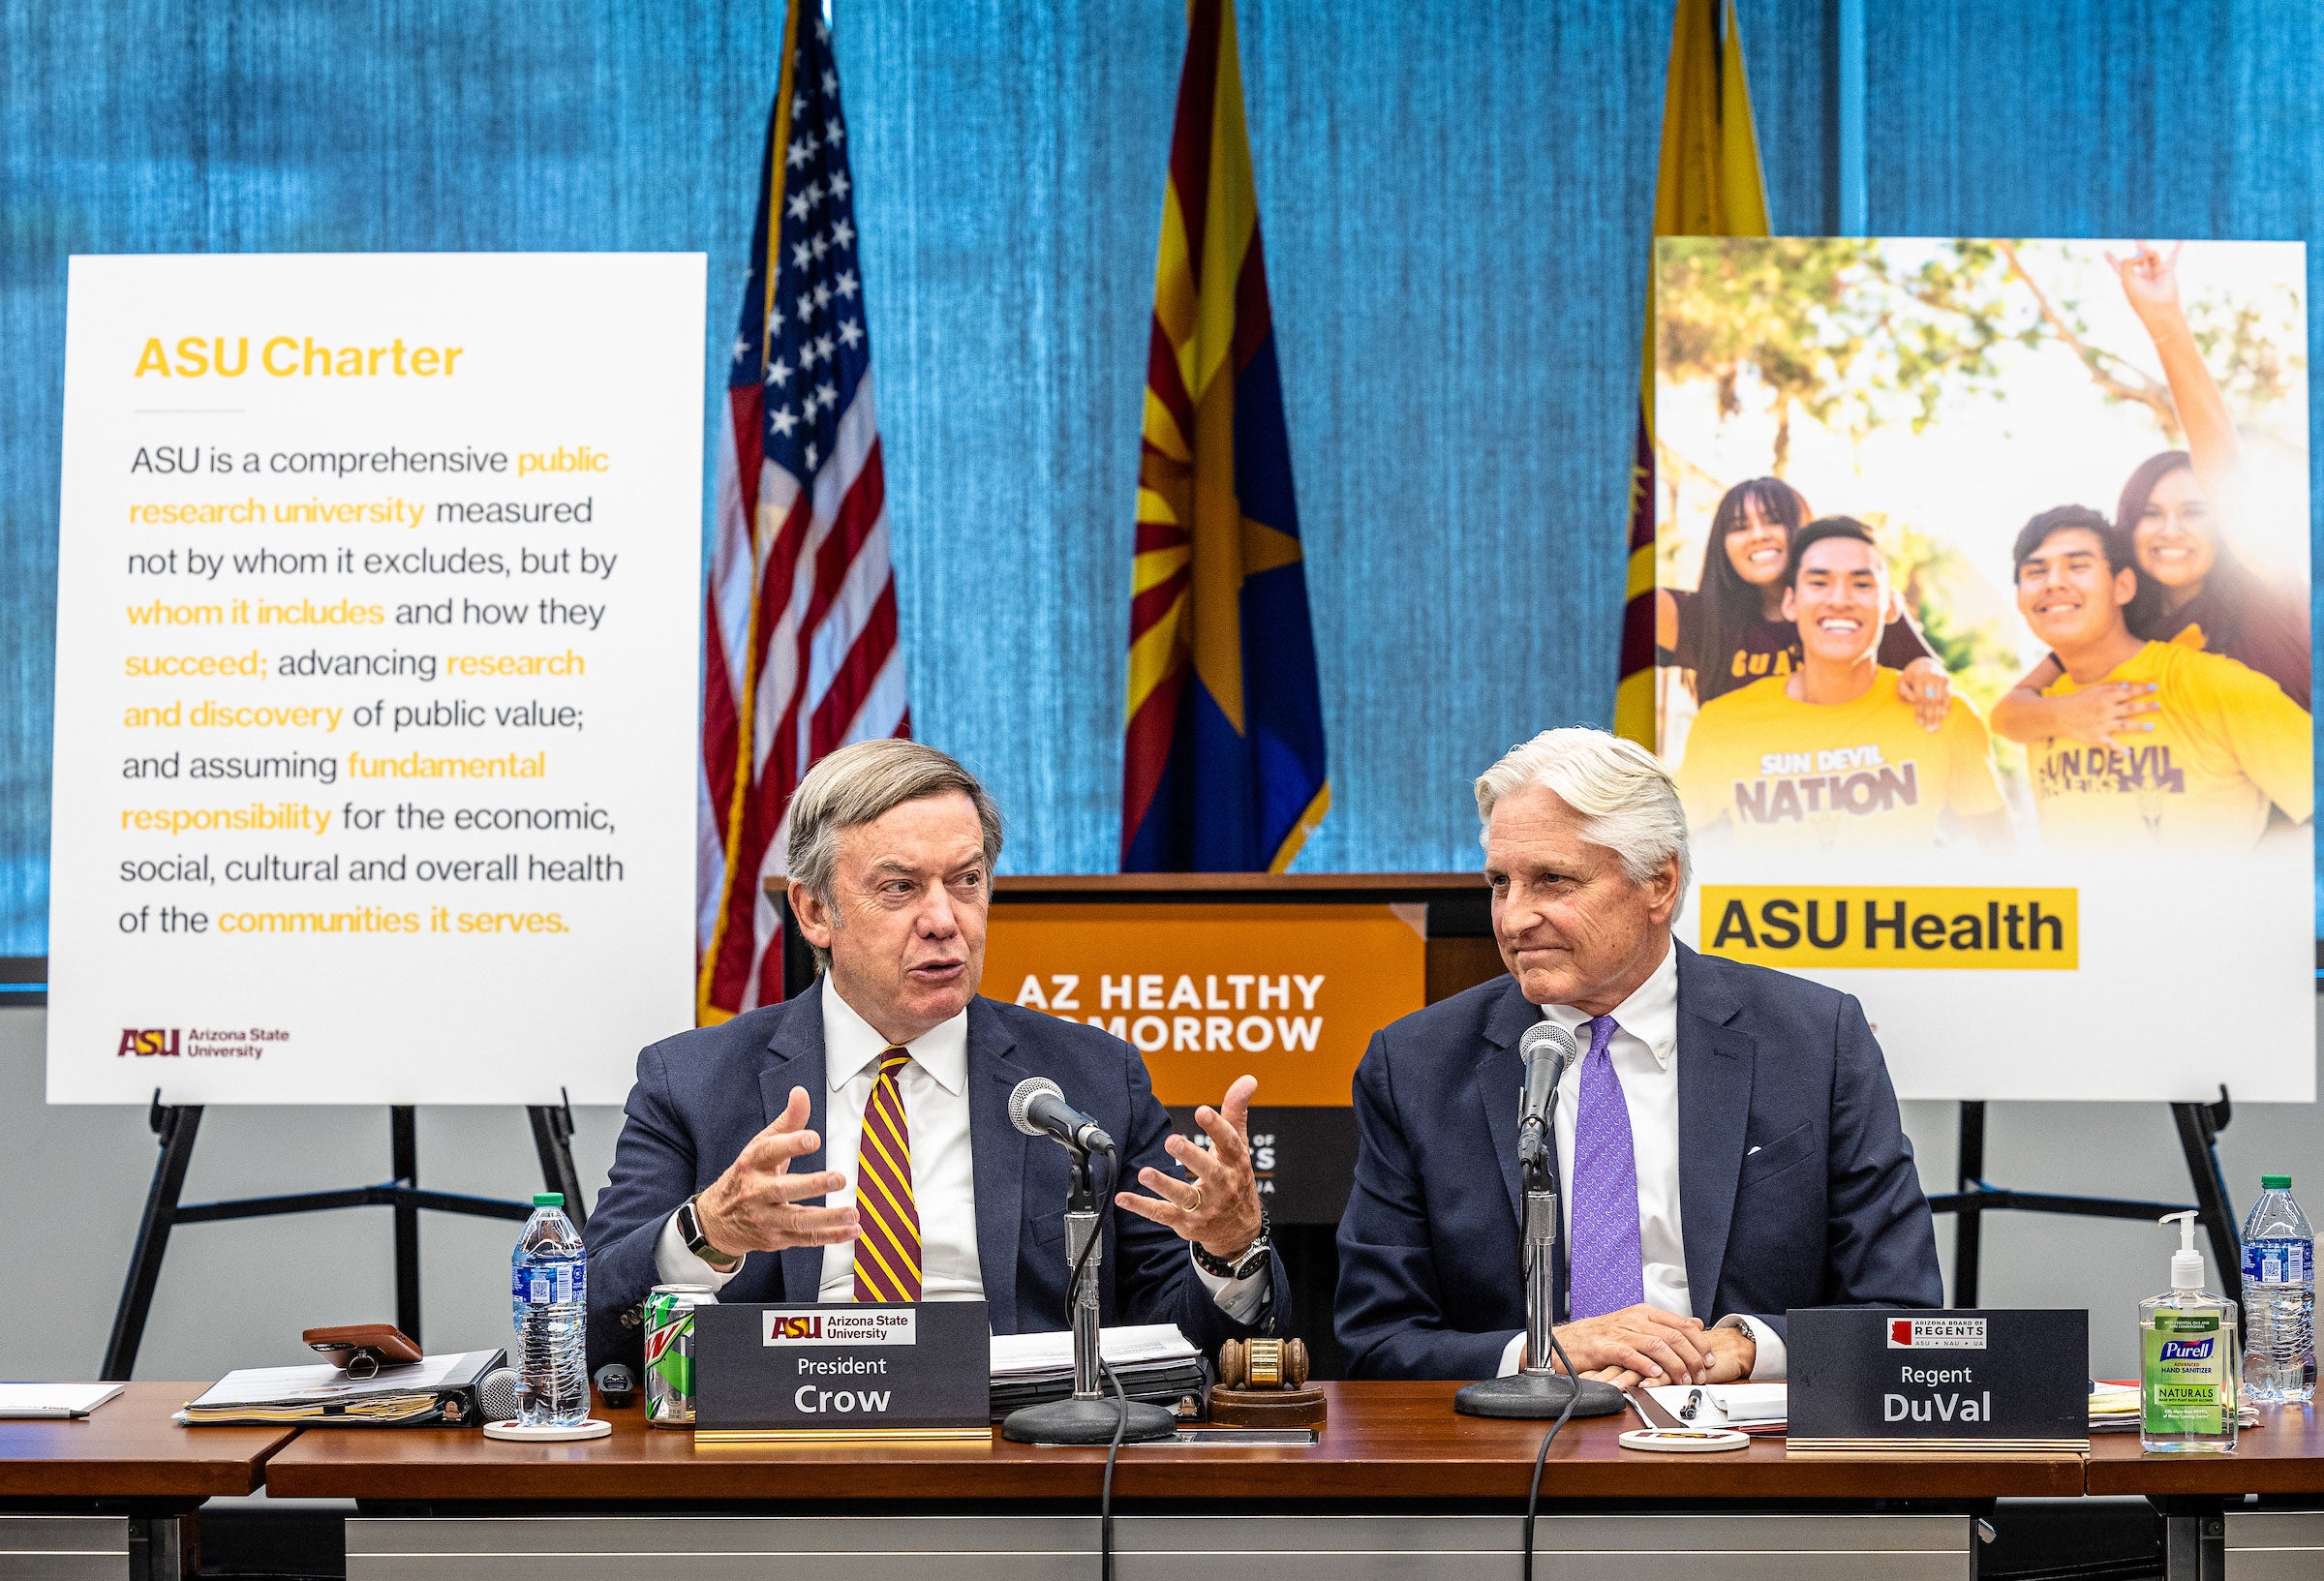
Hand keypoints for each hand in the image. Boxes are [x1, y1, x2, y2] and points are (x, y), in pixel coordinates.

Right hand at [692, 1085, 858, 1256]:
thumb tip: (801, 1093)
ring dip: (827, 1218)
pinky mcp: (776, 1238)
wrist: (715, 1220)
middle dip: (812, 1185)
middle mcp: (756, 1192)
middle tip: (838, 1178)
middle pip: (784, 1189)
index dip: (791, 1143)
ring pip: (797, 1220)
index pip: (770, 1151)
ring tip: (852, 1212)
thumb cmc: (746, 1176)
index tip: (814, 1138)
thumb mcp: (761, 1146)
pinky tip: (851, 1230)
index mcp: (752, 1163)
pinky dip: (830, 1236)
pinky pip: (805, 1239)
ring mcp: (765, 1218)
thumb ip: (787, 1122)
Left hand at [1115, 1074, 1265, 1260]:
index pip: (1229, 1143)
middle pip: (1208, 1171)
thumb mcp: (1239, 1147)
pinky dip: (1142, 1207)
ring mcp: (1204, 1207)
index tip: (1201, 1111)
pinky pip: (1162, 1214)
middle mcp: (1222, 1185)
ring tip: (1145, 1173)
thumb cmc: (1236, 1180)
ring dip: (1163, 1185)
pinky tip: (1123, 1197)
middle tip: (1171, 1141)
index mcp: (1236, 1163)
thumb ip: (1236, 1113)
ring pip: (1183, 1196)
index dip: (1216, 1127)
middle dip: (1190, 1156)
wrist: (1239, 1230)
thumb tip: (1248, 1079)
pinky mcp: (1186, 1222)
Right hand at [1579, 1328, 1752, 1392]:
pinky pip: (1629, 1354)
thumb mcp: (1637, 1324)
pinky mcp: (1604, 1347)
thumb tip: (1696, 1323)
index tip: (1710, 1360)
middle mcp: (1634, 1319)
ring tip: (1682, 1380)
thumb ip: (1667, 1324)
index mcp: (1644, 1313)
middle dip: (1692, 1358)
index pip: (1681, 1324)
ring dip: (1675, 1365)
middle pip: (1673, 1336)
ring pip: (1656, 1345)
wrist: (1567, 1341)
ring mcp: (1619, 1332)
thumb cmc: (1602, 1336)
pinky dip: (1645, 1364)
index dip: (1700, 1343)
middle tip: (1700, 1375)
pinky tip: (1655, 1374)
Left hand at [1895, 657, 1953, 732]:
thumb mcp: (1902, 680)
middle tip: (1930, 730)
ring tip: (1936, 727)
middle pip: (1931, 701)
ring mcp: (1940, 678)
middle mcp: (1930, 677)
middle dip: (1930, 717)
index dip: (1920, 713)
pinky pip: (1948, 695)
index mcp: (1918, 677)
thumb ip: (1903, 690)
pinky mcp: (1948, 679)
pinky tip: (1944, 715)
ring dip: (1939, 715)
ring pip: (1940, 700)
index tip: (1920, 724)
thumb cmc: (1910, 676)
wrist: (1925, 662)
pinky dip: (1947, 705)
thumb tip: (1913, 700)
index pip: (1920, 699)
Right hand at [2048, 681, 2159, 750]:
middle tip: (2159, 706)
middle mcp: (2106, 711)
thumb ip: (2111, 687)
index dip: (2142, 689)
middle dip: (2146, 707)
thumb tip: (2129, 685)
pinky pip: (2110, 744)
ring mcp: (2102, 725)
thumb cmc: (2077, 701)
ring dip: (2140, 726)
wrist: (2058, 715)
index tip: (2155, 687)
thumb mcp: (2093, 690)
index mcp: (2105, 698)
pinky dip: (2119, 749)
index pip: (2128, 692)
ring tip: (2152, 727)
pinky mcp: (2097, 737)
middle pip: (2131, 708)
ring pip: (2125, 726)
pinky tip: (2128, 752)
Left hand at [2106, 241, 2186, 339]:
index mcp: (2128, 278)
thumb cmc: (2140, 296)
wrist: (2159, 307)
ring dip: (2148, 254)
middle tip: (2138, 233)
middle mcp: (2141, 274)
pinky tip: (2181, 238)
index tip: (2105, 252)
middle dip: (2139, 245)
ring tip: (2149, 256)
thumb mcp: (2126, 278)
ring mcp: (2154, 271)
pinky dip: (2177, 248)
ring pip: (2150, 254)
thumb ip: (2128, 262)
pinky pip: (2173, 256)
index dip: (2112, 259)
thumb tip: (2144, 253)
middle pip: (2138, 255)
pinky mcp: (2167, 270)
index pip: (2119, 266)